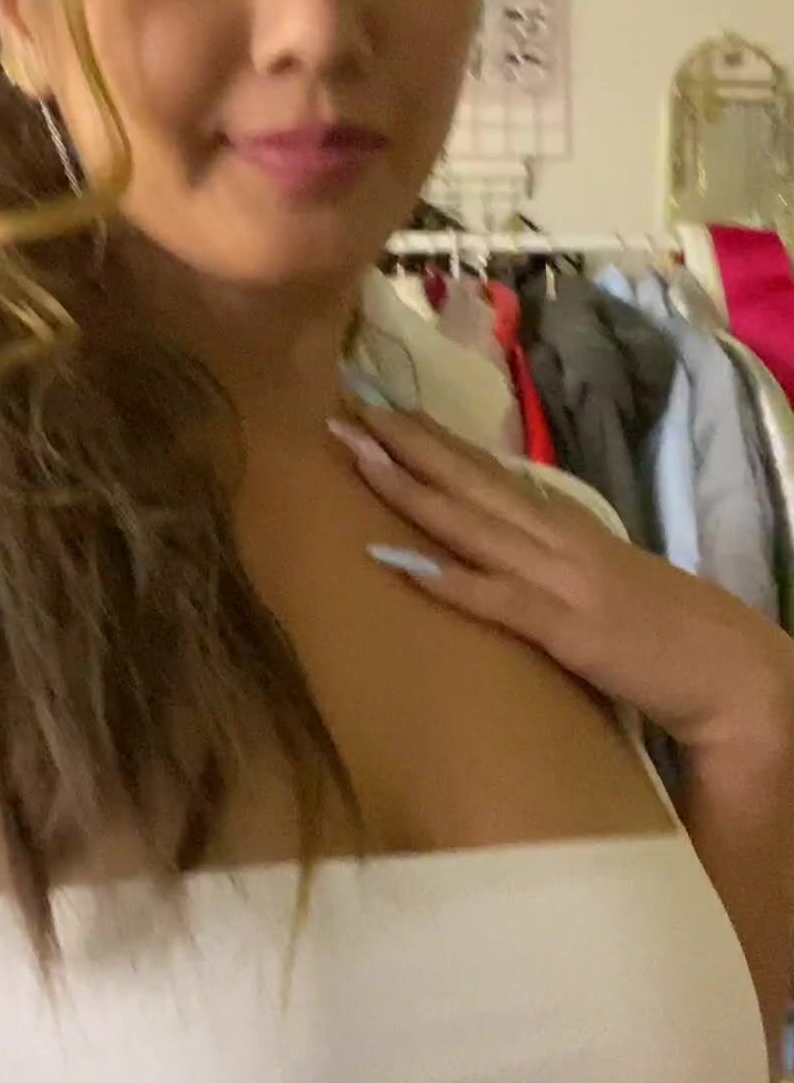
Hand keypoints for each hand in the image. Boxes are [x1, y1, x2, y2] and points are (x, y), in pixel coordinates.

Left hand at [330, 402, 793, 760]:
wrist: (736, 675)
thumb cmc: (670, 638)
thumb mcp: (604, 586)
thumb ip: (557, 565)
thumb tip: (509, 552)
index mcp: (567, 530)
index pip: (489, 475)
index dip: (434, 443)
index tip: (382, 410)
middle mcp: (560, 540)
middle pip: (470, 481)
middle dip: (405, 443)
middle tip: (345, 407)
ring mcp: (563, 579)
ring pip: (471, 523)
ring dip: (409, 489)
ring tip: (356, 454)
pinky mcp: (569, 629)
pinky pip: (496, 599)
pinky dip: (444, 580)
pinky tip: (394, 562)